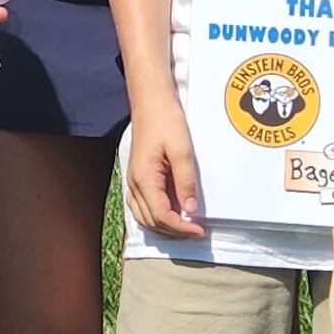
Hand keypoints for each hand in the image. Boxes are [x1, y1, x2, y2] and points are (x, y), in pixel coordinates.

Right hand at [123, 99, 207, 239]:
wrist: (151, 102)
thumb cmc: (166, 120)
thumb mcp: (182, 149)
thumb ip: (185, 180)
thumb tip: (189, 209)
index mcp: (144, 178)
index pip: (161, 215)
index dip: (181, 228)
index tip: (200, 230)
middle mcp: (135, 183)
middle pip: (151, 221)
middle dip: (174, 231)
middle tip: (197, 230)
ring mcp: (134, 181)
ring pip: (144, 217)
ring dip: (164, 226)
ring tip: (186, 226)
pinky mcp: (138, 177)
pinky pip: (142, 206)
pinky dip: (156, 216)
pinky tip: (171, 213)